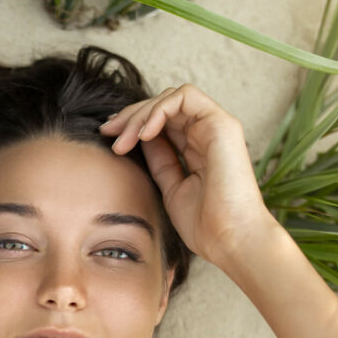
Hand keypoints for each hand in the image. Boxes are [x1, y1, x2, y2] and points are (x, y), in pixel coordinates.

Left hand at [98, 84, 277, 267]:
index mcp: (197, 147)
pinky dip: (159, 110)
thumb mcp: (170, 187)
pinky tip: (144, 134)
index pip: (162, 121)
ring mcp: (216, 126)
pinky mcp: (222, 125)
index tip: (109, 138)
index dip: (133, 123)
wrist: (229, 240)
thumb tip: (139, 138)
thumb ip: (159, 160)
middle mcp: (208, 133)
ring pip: (171, 97)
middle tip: (107, 132)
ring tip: (123, 139)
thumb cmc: (205, 224)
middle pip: (163, 105)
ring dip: (141, 113)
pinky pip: (185, 98)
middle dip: (131, 115)